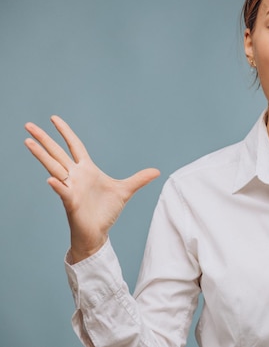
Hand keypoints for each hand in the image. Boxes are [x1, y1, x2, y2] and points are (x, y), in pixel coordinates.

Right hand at [25, 116, 159, 261]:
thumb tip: (157, 171)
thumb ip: (139, 179)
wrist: (98, 233)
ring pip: (54, 168)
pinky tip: (51, 179)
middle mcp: (75, 176)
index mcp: (87, 169)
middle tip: (28, 124)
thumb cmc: (106, 211)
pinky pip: (62, 192)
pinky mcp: (71, 203)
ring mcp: (71, 188)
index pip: (73, 145)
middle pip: (57, 153)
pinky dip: (58, 185)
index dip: (65, 132)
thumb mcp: (125, 191)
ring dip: (41, 155)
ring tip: (28, 142)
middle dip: (44, 139)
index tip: (54, 118)